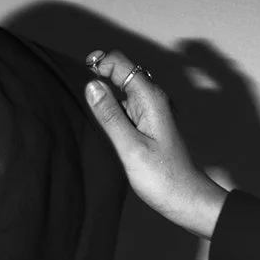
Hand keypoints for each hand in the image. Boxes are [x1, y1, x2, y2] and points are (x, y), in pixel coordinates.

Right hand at [82, 50, 228, 239]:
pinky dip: (110, 108)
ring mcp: (150, 111)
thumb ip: (109, 115)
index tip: (79, 73)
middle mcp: (152, 99)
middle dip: (100, 73)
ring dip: (104, 92)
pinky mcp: (146, 125)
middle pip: (122, 73)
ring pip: (122, 90)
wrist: (184, 198)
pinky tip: (99, 122)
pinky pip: (125, 107)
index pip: (122, 64)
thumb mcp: (130, 146)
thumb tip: (91, 85)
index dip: (100, 62)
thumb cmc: (161, 176)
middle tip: (76, 89)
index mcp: (151, 98)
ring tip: (84, 107)